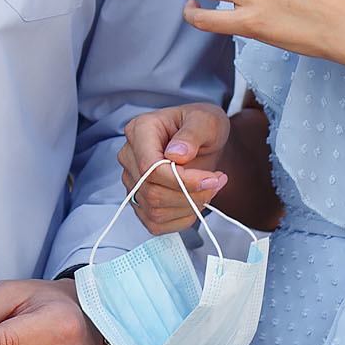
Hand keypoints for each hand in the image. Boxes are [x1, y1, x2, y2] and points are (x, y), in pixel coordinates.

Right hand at [119, 103, 229, 233]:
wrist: (203, 139)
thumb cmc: (202, 125)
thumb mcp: (206, 121)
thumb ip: (192, 134)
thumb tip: (177, 154)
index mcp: (140, 130)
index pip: (150, 168)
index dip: (182, 181)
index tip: (211, 179)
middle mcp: (129, 156)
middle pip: (152, 192)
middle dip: (190, 195)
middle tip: (215, 183)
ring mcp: (132, 180)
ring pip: (154, 210)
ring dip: (189, 207)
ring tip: (208, 189)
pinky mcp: (139, 200)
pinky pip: (155, 223)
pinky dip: (181, 219)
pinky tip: (195, 201)